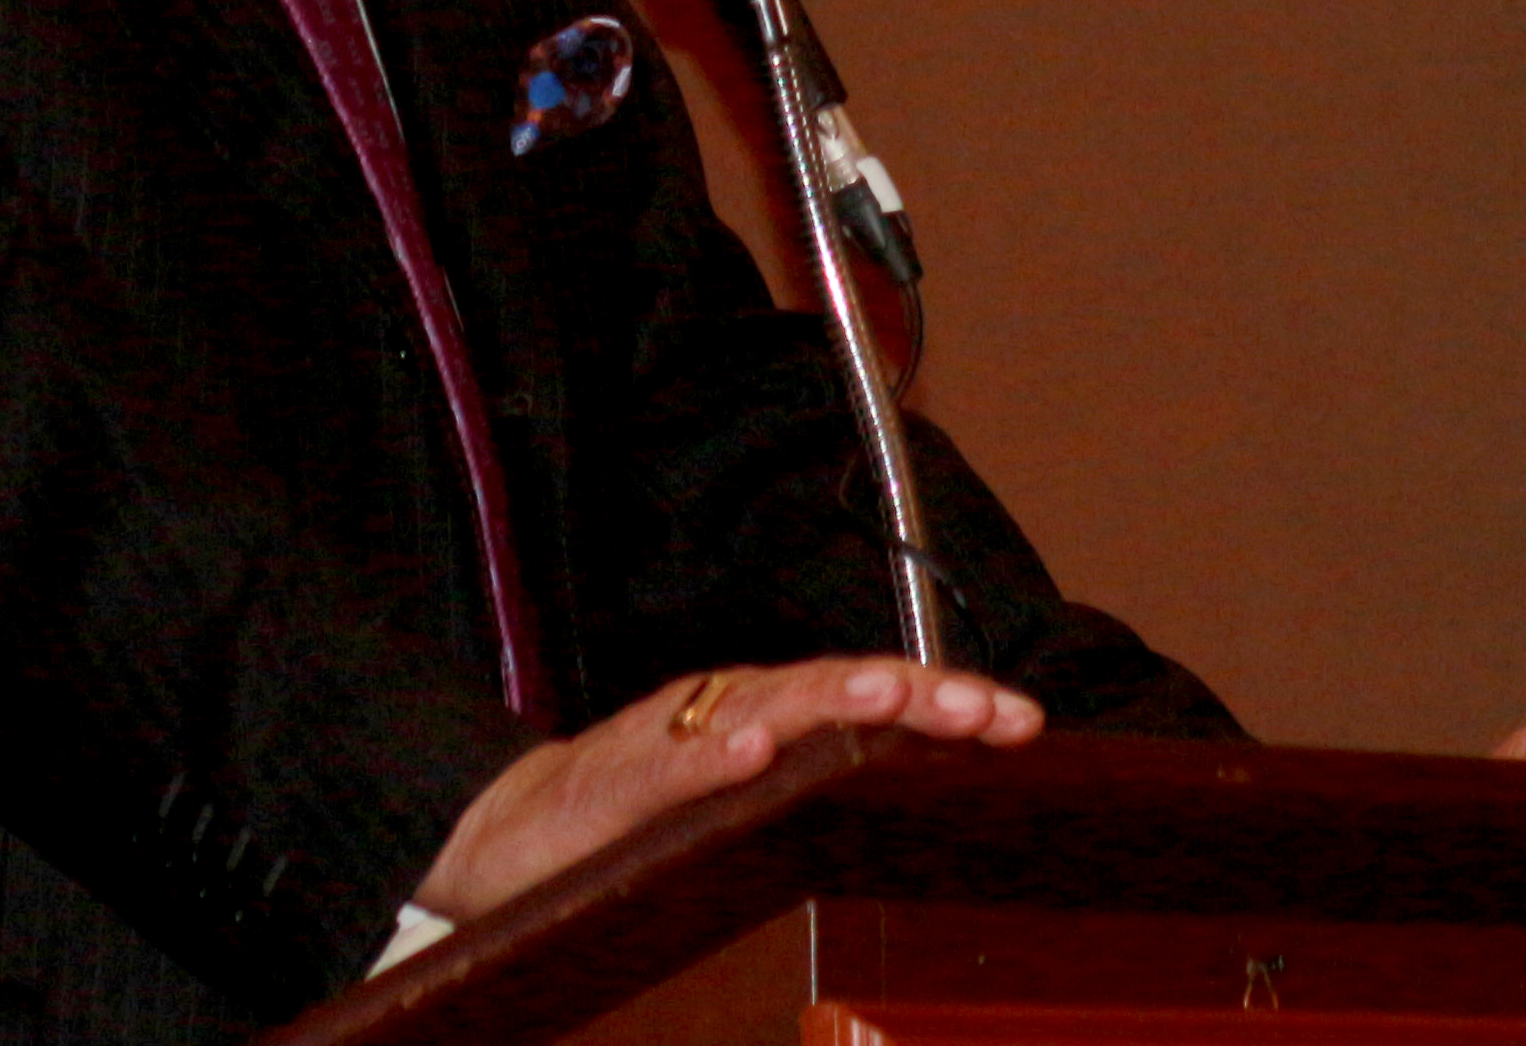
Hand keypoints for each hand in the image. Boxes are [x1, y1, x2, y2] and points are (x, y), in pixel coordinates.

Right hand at [415, 658, 1041, 921]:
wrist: (503, 835)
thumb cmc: (632, 824)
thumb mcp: (739, 806)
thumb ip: (811, 789)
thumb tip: (919, 796)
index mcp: (766, 720)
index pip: (871, 698)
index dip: (944, 701)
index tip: (1022, 720)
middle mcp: (729, 715)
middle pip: (835, 690)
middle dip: (915, 693)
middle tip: (987, 707)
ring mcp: (672, 744)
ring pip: (763, 709)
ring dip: (830, 700)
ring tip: (892, 696)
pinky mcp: (614, 786)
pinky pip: (667, 769)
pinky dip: (709, 756)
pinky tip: (748, 752)